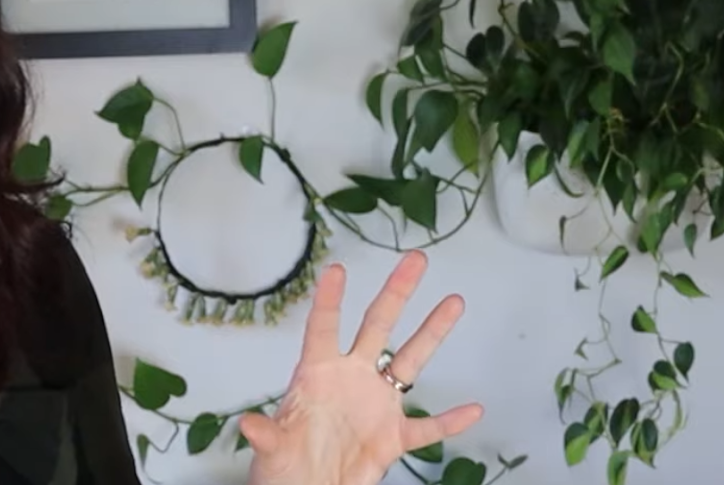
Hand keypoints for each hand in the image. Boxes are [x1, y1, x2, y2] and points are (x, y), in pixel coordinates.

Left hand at [240, 251, 481, 484]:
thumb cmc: (284, 466)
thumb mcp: (271, 449)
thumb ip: (266, 436)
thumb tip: (250, 426)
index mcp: (317, 374)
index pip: (323, 328)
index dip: (329, 301)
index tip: (336, 269)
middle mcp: (351, 378)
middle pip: (378, 327)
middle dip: (396, 292)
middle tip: (415, 259)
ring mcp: (376, 405)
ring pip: (410, 361)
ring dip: (432, 333)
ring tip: (453, 301)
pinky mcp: (392, 437)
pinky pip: (427, 428)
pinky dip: (450, 422)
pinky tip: (473, 409)